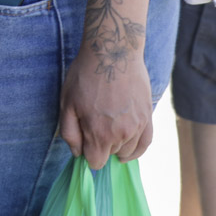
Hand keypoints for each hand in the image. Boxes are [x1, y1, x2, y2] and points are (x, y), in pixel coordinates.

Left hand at [58, 44, 154, 169]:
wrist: (114, 52)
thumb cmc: (85, 76)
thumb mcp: (66, 103)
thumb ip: (70, 133)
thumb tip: (77, 153)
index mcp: (100, 134)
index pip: (95, 163)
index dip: (87, 154)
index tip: (84, 142)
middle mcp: (122, 135)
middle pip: (110, 155)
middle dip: (100, 146)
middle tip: (93, 123)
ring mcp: (138, 126)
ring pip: (127, 151)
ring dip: (117, 145)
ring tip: (108, 126)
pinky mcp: (148, 117)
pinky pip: (145, 143)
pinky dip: (136, 149)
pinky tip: (127, 148)